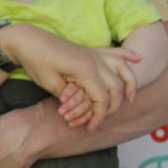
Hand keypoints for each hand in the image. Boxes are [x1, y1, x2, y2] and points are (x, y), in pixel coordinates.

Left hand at [2, 26, 140, 131]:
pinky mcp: (90, 51)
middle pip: (116, 87)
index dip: (98, 116)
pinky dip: (129, 55)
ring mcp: (94, 54)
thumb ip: (69, 95)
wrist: (28, 39)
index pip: (102, 98)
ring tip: (131, 98)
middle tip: (102, 119)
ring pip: (122, 68)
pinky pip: (115, 52)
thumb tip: (81, 104)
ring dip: (130, 83)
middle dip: (113, 106)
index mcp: (85, 70)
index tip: (90, 127)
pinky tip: (139, 58)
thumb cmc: (36, 60)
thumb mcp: (50, 84)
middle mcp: (95, 60)